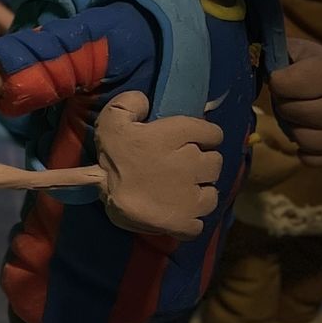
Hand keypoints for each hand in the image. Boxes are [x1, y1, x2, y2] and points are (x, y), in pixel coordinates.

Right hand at [93, 92, 221, 239]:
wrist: (106, 196)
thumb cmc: (111, 156)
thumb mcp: (112, 120)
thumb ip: (130, 103)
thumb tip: (146, 101)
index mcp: (179, 136)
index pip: (213, 133)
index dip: (204, 136)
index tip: (191, 142)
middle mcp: (193, 163)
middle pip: (215, 162)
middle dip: (202, 163)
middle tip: (183, 167)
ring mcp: (193, 196)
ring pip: (212, 192)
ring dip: (201, 191)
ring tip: (183, 192)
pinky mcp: (187, 221)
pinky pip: (201, 222)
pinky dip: (191, 219)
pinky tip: (178, 213)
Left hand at [267, 45, 321, 165]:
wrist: (296, 73)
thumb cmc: (278, 65)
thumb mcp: (271, 53)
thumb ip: (265, 55)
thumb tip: (267, 70)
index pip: (316, 78)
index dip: (286, 85)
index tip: (273, 82)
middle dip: (292, 112)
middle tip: (281, 106)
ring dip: (301, 136)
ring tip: (290, 125)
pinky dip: (315, 156)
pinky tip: (300, 150)